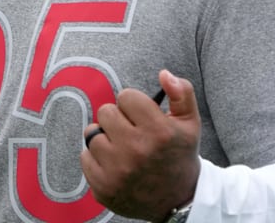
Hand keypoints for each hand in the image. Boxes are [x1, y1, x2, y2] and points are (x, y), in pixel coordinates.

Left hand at [81, 69, 200, 220]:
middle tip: (131, 132)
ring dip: (105, 137)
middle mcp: (137, 151)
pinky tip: (114, 163)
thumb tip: (164, 73)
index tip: (142, 116)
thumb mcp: (190, 122)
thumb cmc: (179, 155)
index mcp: (159, 132)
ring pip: (92, 133)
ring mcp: (118, 171)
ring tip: (122, 147)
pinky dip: (96, 158)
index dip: (134, 104)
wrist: (177, 200)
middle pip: (105, 112)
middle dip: (118, 118)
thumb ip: (181, 92)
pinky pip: (84, 156)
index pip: (126, 96)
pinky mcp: (103, 187)